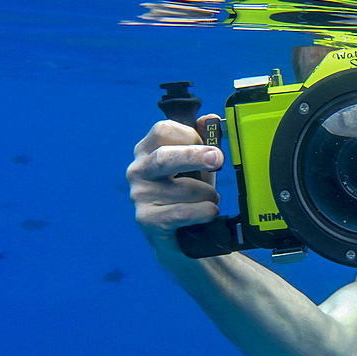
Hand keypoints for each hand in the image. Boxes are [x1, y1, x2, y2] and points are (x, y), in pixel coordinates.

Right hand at [127, 115, 224, 248]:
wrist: (180, 236)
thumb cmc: (187, 194)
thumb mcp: (197, 166)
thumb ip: (203, 141)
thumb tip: (211, 119)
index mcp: (148, 150)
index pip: (162, 130)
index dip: (189, 135)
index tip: (209, 146)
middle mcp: (138, 170)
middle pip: (164, 157)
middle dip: (195, 157)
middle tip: (217, 160)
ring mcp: (139, 195)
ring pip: (182, 188)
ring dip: (208, 194)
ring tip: (212, 198)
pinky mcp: (146, 219)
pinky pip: (182, 212)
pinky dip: (204, 211)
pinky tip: (209, 212)